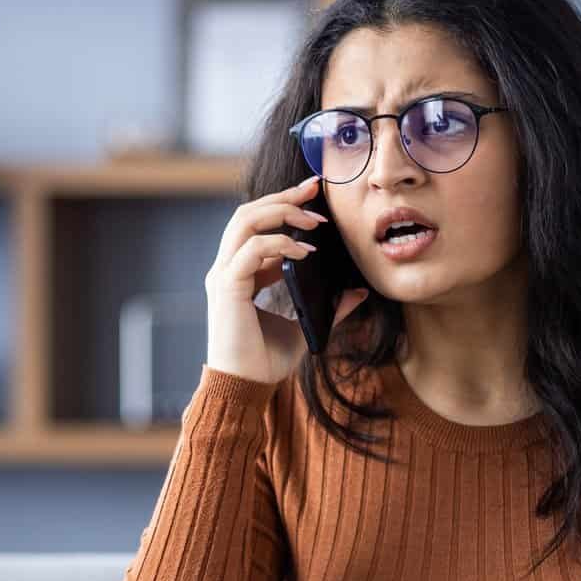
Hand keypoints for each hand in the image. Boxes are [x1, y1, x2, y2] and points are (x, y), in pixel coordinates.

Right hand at [205, 173, 369, 385]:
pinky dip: (279, 244)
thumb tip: (357, 292)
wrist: (245, 389)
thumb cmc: (266, 361)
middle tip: (314, 191)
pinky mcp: (226, 288)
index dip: (283, 206)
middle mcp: (227, 269)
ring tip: (312, 222)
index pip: (256, 226)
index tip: (313, 195)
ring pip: (244, 222)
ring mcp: (223, 276)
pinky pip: (251, 250)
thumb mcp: (305, 326)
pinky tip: (306, 253)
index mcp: (240, 274)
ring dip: (281, 213)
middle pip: (247, 213)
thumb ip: (329, 308)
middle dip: (282, 197)